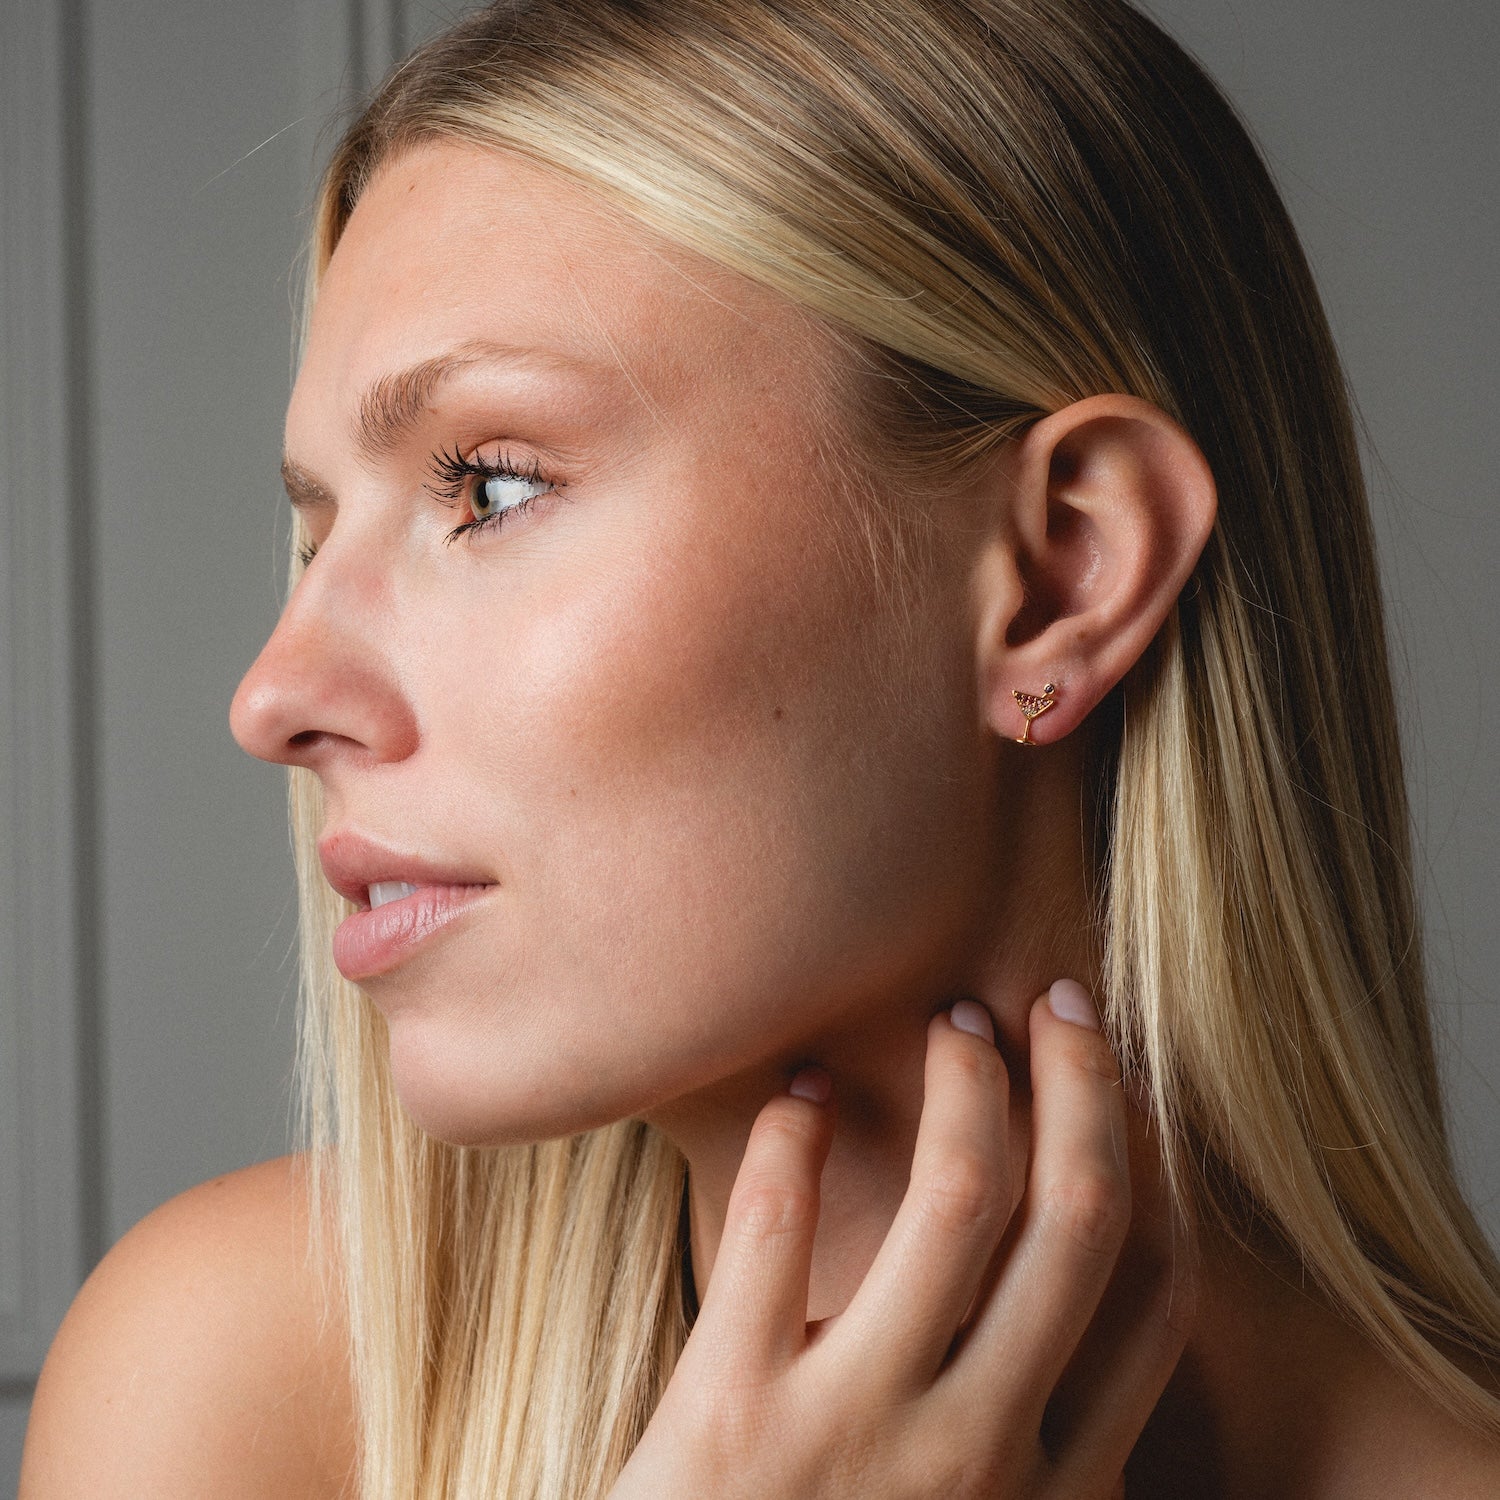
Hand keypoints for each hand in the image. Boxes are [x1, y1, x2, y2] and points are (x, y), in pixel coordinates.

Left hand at [608, 981, 1196, 1498]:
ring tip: (953, 1022)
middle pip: (1074, 1219)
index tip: (1118, 1089)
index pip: (1148, 1302)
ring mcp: (858, 1429)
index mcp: (1052, 1495)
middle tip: (1055, 1001)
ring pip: (958, 1198)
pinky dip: (796, 1134)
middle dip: (1083, 1085)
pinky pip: (776, 1223)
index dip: (1148, 1168)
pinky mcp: (732, 1409)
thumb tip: (1082, 1359)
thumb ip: (1030, 1463)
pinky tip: (804, 1092)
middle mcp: (981, 1454)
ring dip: (967, 1083)